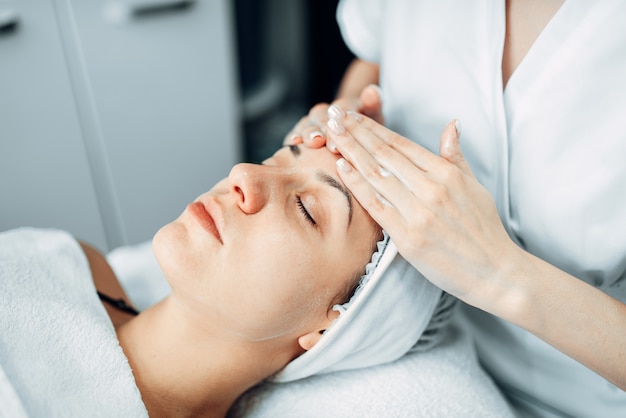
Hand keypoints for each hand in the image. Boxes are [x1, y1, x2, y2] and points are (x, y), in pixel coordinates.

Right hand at [283, 85, 383, 150]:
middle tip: (318, 140)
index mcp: (342, 107)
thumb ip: (373, 103)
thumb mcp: (373, 114)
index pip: (340, 112)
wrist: (352, 132)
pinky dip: (292, 137)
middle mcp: (324, 112)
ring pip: (305, 124)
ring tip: (301, 141)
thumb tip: (373, 90)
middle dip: (318, 129)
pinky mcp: (301, 134)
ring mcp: (311, 122)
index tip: (339, 136)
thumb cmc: (364, 126)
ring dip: (304, 133)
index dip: (338, 123)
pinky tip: (291, 143)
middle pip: (320, 118)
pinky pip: (295, 134)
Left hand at [326, 108, 518, 305]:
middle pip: (383, 153)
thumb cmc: (484, 230)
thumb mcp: (475, 186)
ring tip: (330, 133)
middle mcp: (431, 188)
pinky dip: (356, 184)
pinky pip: (376, 205)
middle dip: (354, 132)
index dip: (372, 127)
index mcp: (446, 174)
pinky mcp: (408, 236)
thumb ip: (456, 156)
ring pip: (376, 174)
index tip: (352, 115)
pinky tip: (340, 167)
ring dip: (349, 151)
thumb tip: (452, 124)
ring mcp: (419, 212)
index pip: (400, 144)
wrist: (496, 273)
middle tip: (333, 114)